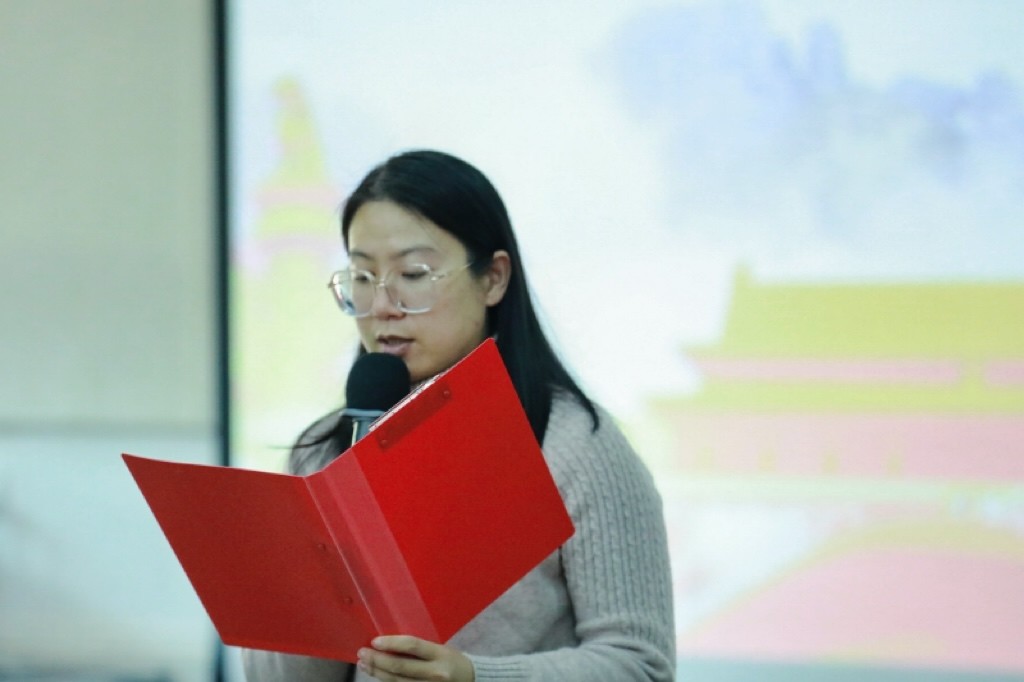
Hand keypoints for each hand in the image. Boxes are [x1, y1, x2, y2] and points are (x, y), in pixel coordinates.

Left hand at [357, 635, 474, 681]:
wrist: (471, 680)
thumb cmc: (451, 660)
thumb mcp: (440, 649)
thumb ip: (418, 649)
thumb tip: (388, 644)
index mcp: (439, 654)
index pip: (412, 646)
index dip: (391, 643)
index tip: (374, 641)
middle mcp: (435, 673)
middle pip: (400, 667)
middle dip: (377, 660)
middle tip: (362, 653)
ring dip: (377, 673)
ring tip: (364, 664)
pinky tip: (377, 675)